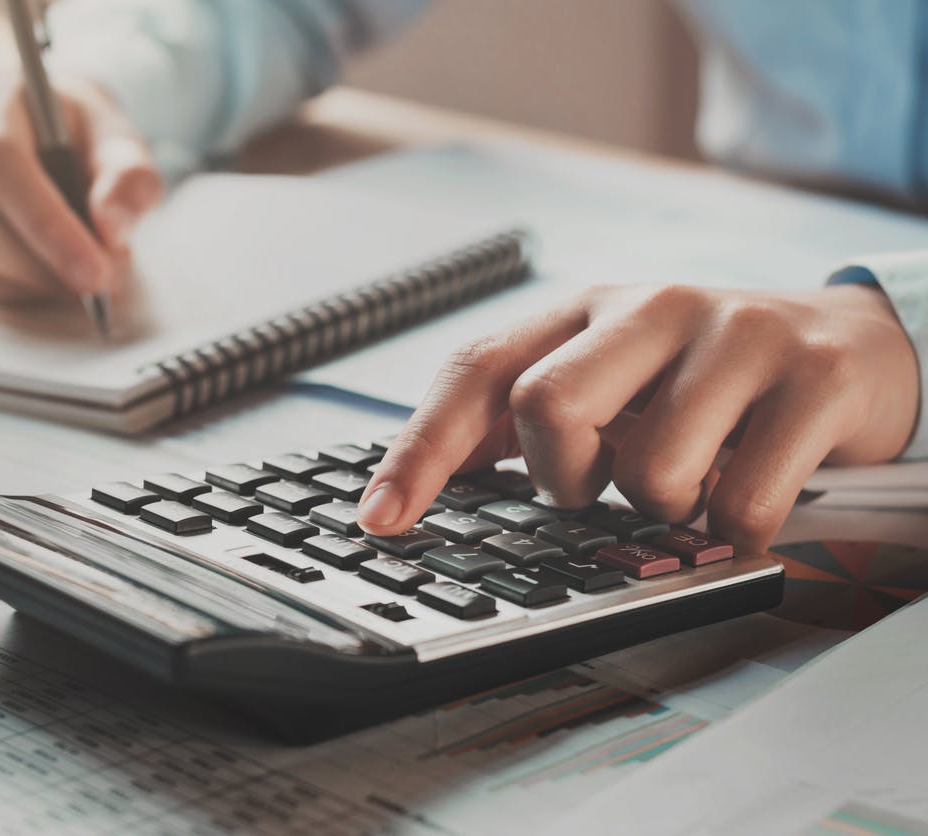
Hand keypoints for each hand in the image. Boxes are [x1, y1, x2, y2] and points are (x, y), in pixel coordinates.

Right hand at [0, 72, 161, 302]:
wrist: (56, 136)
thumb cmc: (86, 137)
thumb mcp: (122, 143)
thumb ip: (129, 178)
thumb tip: (111, 230)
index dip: (45, 223)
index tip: (95, 272)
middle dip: (35, 262)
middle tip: (98, 285)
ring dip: (29, 280)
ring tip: (83, 278)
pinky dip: (19, 289)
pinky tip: (55, 276)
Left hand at [358, 283, 918, 552]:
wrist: (851, 348)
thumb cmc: (704, 378)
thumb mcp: (611, 379)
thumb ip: (527, 417)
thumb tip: (429, 482)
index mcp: (582, 313)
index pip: (477, 371)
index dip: (420, 450)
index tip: (383, 519)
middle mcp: (649, 308)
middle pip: (545, 406)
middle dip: (562, 481)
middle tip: (600, 489)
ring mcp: (734, 334)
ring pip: (648, 468)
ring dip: (659, 508)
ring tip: (690, 483)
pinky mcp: (811, 376)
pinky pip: (741, 502)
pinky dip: (732, 531)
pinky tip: (748, 496)